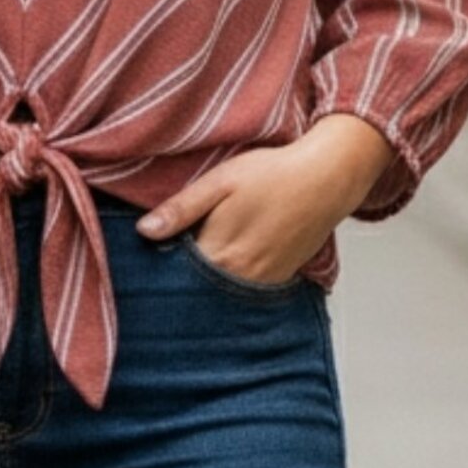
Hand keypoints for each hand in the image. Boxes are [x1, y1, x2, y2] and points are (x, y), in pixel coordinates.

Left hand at [135, 117, 395, 283]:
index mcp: (220, 252)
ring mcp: (263, 281)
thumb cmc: (271, 174)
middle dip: (178, 281)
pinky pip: (245, 291)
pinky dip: (229, 284)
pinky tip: (222, 267)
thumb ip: (181, 209)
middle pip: (197, 289)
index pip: (175, 275)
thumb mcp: (219, 182)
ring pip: (221, 293)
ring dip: (204, 285)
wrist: (326, 178)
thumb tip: (144, 232)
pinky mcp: (279, 278)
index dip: (157, 267)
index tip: (142, 263)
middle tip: (160, 268)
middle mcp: (241, 276)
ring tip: (188, 269)